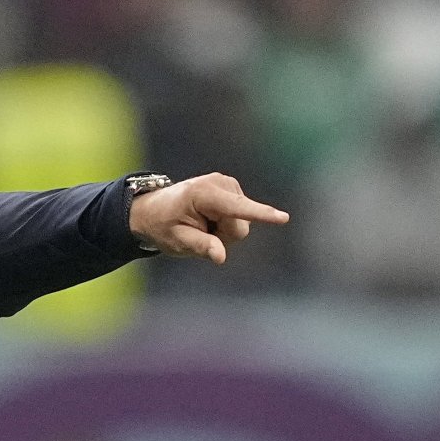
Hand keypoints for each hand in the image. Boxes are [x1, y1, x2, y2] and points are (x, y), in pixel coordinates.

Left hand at [129, 173, 288, 264]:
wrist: (155, 209)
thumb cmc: (163, 225)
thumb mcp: (177, 241)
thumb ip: (200, 246)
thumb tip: (220, 257)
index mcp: (204, 194)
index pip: (237, 208)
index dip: (261, 214)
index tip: (284, 218)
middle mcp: (220, 183)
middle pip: (240, 226)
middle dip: (223, 236)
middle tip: (198, 232)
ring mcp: (230, 185)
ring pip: (242, 223)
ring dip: (223, 231)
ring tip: (201, 224)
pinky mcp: (234, 190)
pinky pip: (241, 218)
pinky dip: (225, 224)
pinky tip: (208, 219)